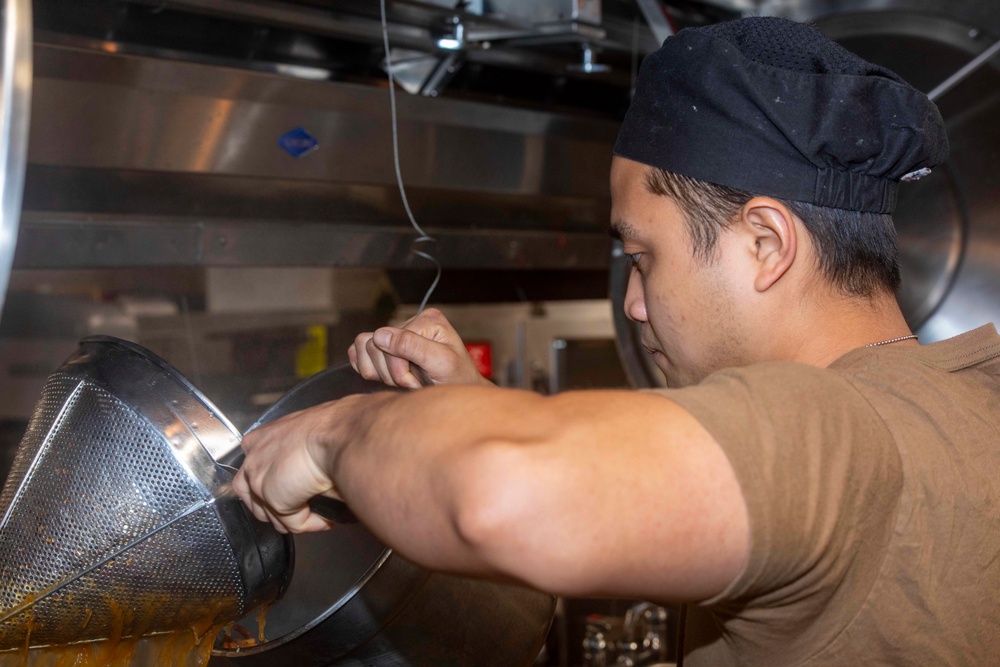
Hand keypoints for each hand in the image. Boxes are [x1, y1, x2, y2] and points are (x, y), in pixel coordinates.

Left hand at [232, 395, 373, 533]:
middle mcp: (254, 457)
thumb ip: (298, 454)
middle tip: (304, 508)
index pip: (255, 469)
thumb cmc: (334, 428)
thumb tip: (308, 476)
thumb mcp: (309, 436)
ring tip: (318, 513)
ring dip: (295, 518)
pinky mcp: (273, 499)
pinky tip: (327, 517)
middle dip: (279, 508)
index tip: (292, 490)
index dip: (274, 484)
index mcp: (261, 438)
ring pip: (270, 514)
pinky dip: (312, 524)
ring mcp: (258, 479)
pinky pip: (293, 523)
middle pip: (255, 496)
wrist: (340, 435)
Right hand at [349, 308, 490, 388]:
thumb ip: (412, 346)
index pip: (390, 340)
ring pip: (363, 347)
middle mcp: (410, 322)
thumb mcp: (441, 362)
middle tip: (414, 384)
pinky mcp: (385, 348)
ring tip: (405, 382)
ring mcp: (396, 335)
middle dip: (392, 373)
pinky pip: (358, 352)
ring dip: (381, 373)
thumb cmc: (457, 379)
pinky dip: (368, 369)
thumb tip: (379, 335)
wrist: (459, 392)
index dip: (399, 369)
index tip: (418, 383)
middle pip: (374, 344)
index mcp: (427, 319)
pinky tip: (386, 378)